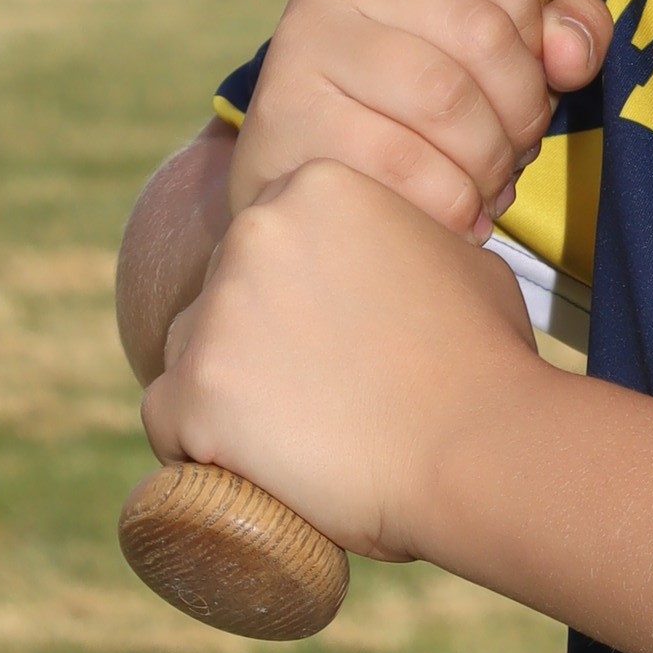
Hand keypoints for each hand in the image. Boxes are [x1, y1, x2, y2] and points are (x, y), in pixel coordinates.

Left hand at [140, 156, 543, 560]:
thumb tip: (388, 259)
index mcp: (314, 187)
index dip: (295, 298)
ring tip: (298, 435)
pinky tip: (255, 466)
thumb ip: (402, 242)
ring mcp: (218, 312)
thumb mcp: (456, 258)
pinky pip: (167, 418)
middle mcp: (254, 231)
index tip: (329, 342)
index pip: (269, 243)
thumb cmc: (484, 359)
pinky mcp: (193, 391)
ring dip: (227, 390)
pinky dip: (199, 447)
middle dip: (256, 339)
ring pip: (190, 351)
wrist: (479, 446)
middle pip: (222, 291)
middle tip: (318, 394)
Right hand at [235, 0, 614, 240]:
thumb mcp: (494, 49)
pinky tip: (458, 214)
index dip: (533, 20)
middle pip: (479, 30)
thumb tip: (572, 52)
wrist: (303, 170)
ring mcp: (303, 36)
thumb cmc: (414, 100)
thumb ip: (559, 33)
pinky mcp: (286, 113)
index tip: (530, 73)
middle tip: (519, 152)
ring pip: (443, 97)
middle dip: (522, 109)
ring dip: (489, 160)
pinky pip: (399, 158)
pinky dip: (449, 198)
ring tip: (490, 185)